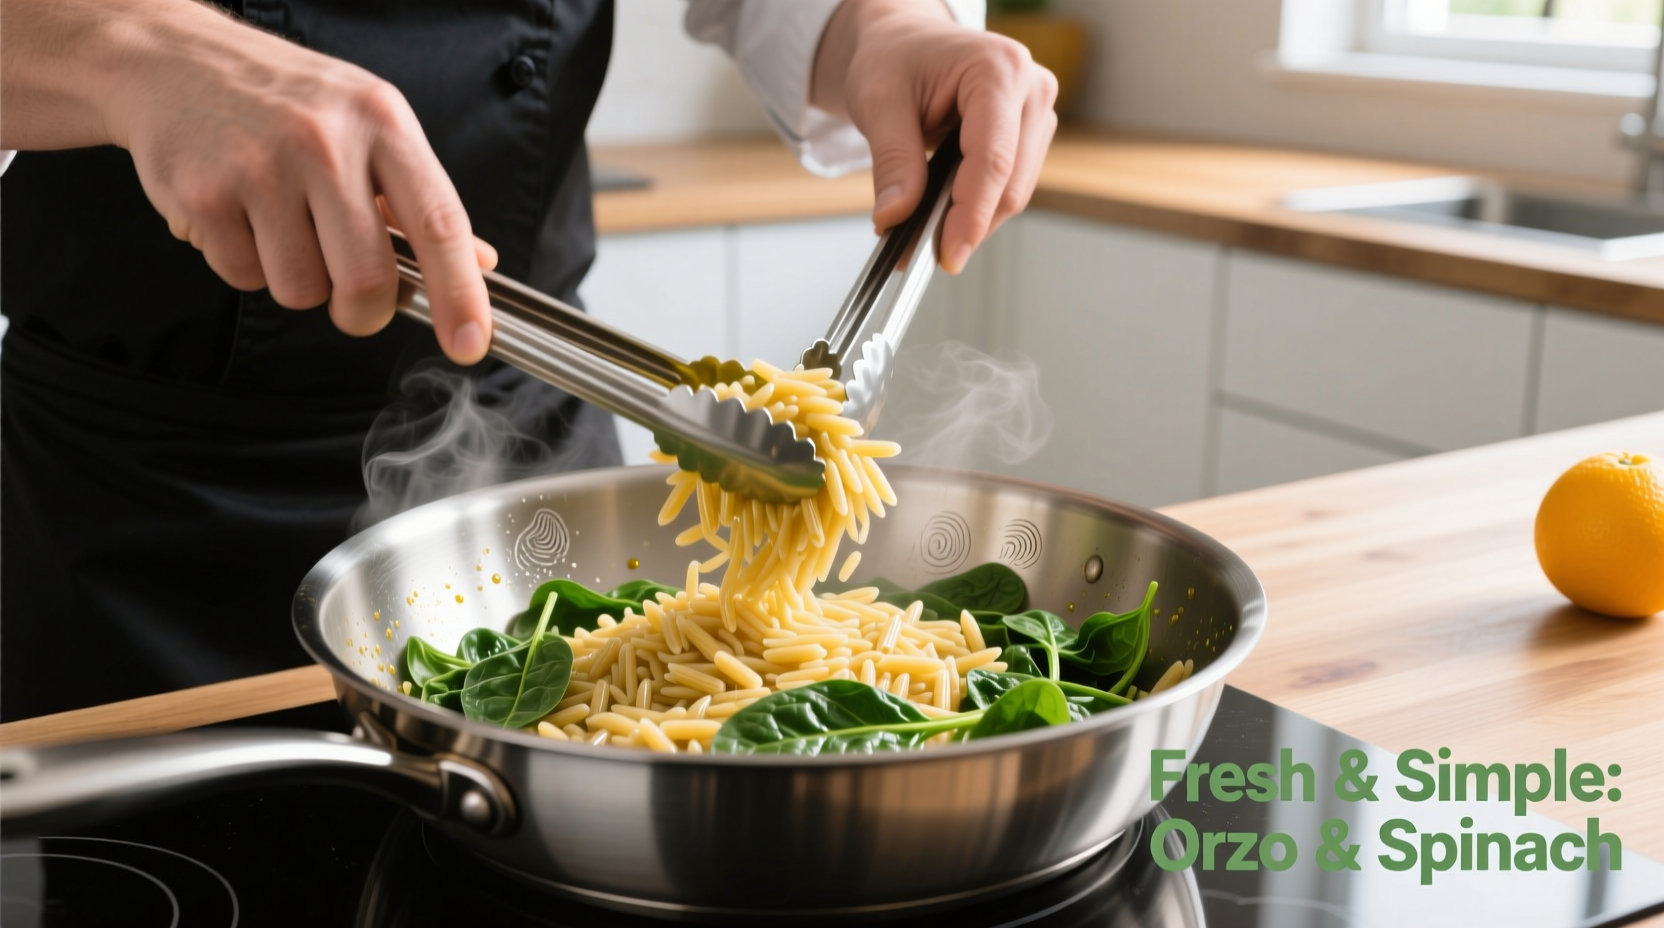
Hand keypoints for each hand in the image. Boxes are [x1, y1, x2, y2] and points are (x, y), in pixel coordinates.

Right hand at [0, 0, 494, 362]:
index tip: (469, 343)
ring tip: (284, 229)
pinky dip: (246, 265)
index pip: (439, 224)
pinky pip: (244, 278)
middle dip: (365, 312)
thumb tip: (479, 265)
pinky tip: (240, 217)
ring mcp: (260, 168)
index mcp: (382, 123)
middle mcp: (324, 142)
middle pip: (367, 279)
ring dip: (300, 283)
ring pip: (302, 290)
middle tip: (356, 301)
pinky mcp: (203, 195)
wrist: (173, 61)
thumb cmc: (286, 100)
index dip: (460, 294)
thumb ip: (419, 200)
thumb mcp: (367, 125)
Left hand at [812, 0, 1058, 274]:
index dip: (971, 214)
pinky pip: (1009, 187)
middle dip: (966, 225)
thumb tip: (897, 216)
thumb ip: (892, 160)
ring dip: (971, 220)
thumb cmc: (894, 57)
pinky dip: (975, 208)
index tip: (949, 255)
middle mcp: (1031, 88)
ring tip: (920, 229)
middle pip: (1011, 184)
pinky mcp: (1031, 135)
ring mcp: (1037, 113)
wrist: (904, 42)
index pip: (993, 158)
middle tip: (917, 251)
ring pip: (1013, 193)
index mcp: (998, 69)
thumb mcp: (878, 101)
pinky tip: (943, 211)